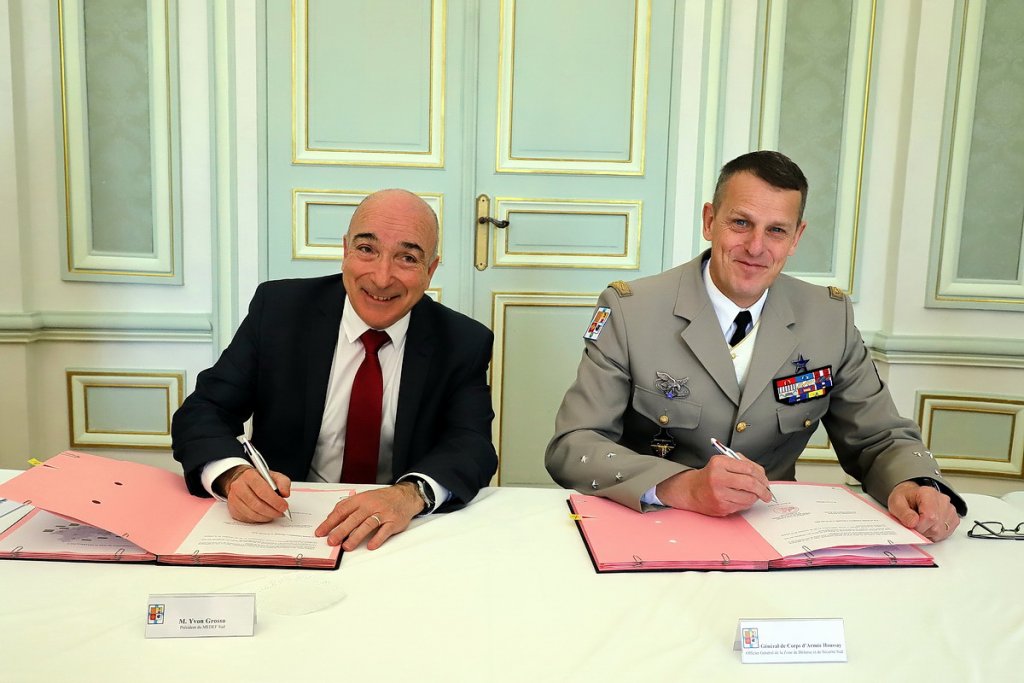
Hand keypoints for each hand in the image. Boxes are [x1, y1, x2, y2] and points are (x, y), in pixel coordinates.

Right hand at [218, 465, 291, 522]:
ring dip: (267, 516)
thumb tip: (285, 494)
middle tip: (281, 513)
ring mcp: (234, 499)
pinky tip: (265, 515)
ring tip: (275, 514)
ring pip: (252, 513)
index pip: (262, 490)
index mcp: (249, 475)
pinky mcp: (233, 509)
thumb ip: (283, 482)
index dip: (275, 501)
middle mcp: (238, 486)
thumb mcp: (274, 476)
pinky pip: (248, 518)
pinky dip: (259, 519)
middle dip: (272, 511)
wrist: (243, 481)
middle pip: (257, 504)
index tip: (284, 506)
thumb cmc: (260, 480)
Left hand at [315, 483, 424, 550]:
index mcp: (361, 499)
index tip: (321, 532)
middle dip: (341, 530)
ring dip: (356, 536)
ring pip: (368, 525)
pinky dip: (377, 539)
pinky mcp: (393, 522)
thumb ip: (347, 506)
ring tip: (347, 546)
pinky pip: (384, 531)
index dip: (330, 522)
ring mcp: (383, 513)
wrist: (404, 496)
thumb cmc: (381, 499)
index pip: (342, 510)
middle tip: (331, 541)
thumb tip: (331, 518)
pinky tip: (370, 546)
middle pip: (354, 518)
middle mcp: (371, 505)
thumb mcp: (363, 497)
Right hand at [655, 453, 772, 515]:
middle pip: (750, 483)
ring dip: (755, 497)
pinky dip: (746, 503)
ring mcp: (719, 494)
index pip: (748, 468)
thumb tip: (761, 474)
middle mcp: (718, 478)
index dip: (761, 475)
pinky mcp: (721, 507)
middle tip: (767, 493)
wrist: (692, 490)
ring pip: (748, 497)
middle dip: (763, 489)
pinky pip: (742, 506)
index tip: (765, 480)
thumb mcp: (723, 462)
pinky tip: (742, 499)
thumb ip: (742, 463)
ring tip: (754, 495)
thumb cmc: (710, 475)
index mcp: (719, 463)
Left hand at [887, 480, 958, 541]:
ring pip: (940, 532)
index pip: (929, 517)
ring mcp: (950, 510)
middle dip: (921, 530)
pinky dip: (935, 534)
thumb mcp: (896, 502)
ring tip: (920, 523)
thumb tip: (913, 523)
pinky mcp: (953, 519)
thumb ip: (903, 513)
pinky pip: (945, 533)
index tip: (910, 526)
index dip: (918, 527)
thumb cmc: (906, 498)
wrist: (913, 496)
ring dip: (928, 533)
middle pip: (935, 526)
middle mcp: (942, 500)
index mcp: (928, 494)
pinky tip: (928, 525)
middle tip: (913, 524)